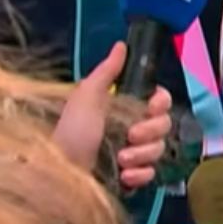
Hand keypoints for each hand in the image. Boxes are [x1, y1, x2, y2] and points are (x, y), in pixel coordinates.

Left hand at [53, 42, 173, 187]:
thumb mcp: (86, 96)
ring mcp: (132, 155)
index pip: (159, 102)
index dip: (161, 104)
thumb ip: (106, 71)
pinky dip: (139, 175)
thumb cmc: (71, 131)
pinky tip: (124, 176)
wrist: (58, 172)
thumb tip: (121, 45)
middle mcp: (130, 130)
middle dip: (149, 132)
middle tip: (129, 136)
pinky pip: (150, 175)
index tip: (151, 108)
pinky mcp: (130, 178)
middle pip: (163, 126)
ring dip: (141, 155)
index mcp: (122, 108)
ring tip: (120, 159)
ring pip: (158, 151)